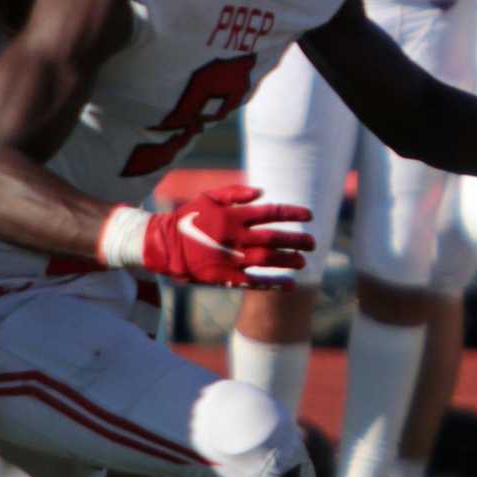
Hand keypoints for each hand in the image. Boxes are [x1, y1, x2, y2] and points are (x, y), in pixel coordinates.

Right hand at [140, 185, 314, 286]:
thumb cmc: (189, 218)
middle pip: (274, 238)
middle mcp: (235, 237)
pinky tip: (289, 284)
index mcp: (233, 216)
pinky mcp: (224, 277)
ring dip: (289, 261)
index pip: (271, 213)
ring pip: (268, 260)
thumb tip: (263, 192)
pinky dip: (273, 284)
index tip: (309, 215)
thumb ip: (236, 193)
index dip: (293, 213)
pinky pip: (254, 282)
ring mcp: (230, 258)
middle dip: (297, 240)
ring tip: (303, 261)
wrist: (163, 246)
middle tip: (313, 243)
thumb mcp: (208, 197)